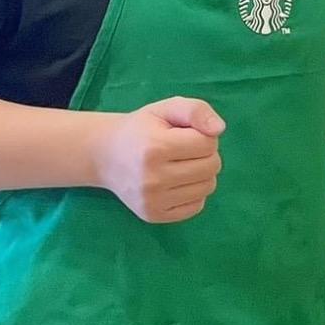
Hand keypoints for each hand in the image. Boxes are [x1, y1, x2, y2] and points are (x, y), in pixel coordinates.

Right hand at [94, 97, 222, 222]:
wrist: (105, 155)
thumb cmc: (141, 129)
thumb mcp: (165, 109)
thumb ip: (195, 110)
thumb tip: (218, 129)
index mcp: (155, 147)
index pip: (208, 144)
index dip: (202, 136)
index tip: (184, 135)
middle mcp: (152, 178)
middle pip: (212, 166)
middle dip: (205, 154)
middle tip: (183, 150)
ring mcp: (152, 200)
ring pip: (208, 187)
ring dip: (202, 174)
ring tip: (179, 165)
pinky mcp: (153, 215)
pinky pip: (197, 206)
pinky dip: (193, 193)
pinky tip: (175, 182)